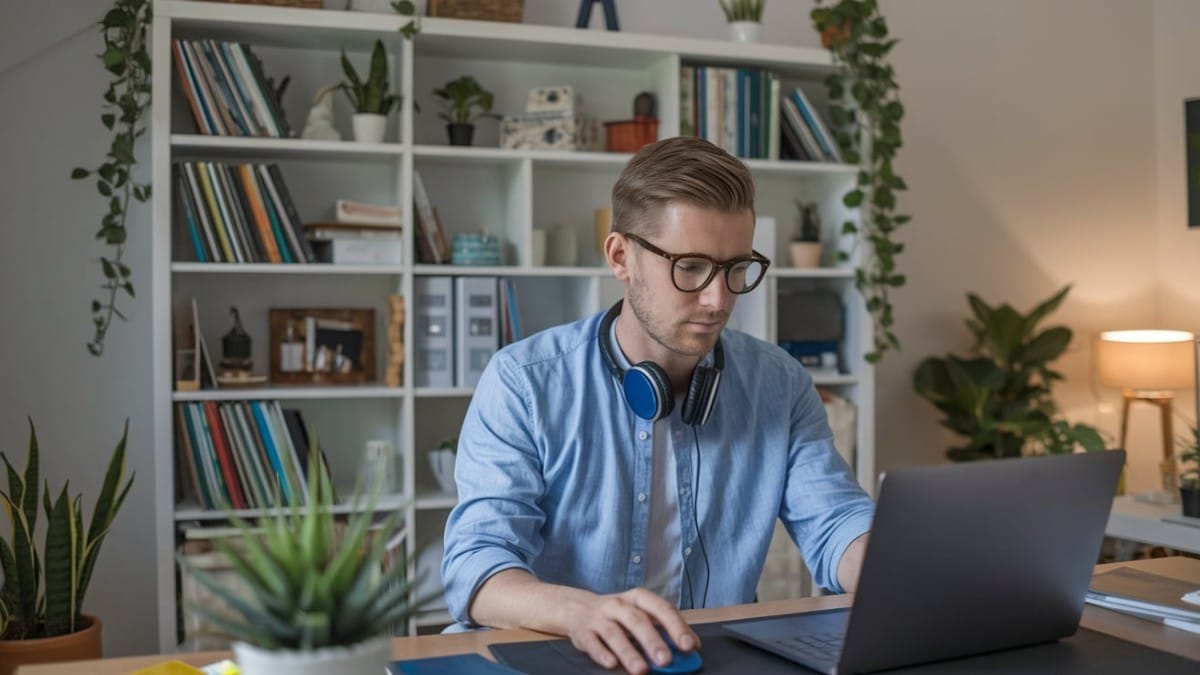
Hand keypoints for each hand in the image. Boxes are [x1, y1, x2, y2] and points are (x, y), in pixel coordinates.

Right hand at [561, 587, 699, 673]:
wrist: (577, 608)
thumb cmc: (618, 615)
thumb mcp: (640, 614)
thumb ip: (663, 629)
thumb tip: (689, 648)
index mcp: (638, 598)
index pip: (660, 609)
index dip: (676, 627)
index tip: (689, 645)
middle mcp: (618, 605)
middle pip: (637, 621)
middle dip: (653, 641)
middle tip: (666, 660)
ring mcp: (599, 618)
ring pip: (614, 634)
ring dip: (629, 652)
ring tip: (642, 670)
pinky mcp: (583, 632)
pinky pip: (592, 643)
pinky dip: (601, 654)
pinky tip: (611, 664)